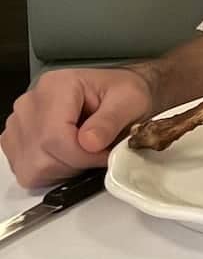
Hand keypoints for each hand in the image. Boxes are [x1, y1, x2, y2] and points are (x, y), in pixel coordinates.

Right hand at [1, 68, 154, 187]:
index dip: (82, 155)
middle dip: (76, 164)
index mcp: (56, 86)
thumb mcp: (130, 100)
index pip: (55, 136)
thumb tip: (89, 143)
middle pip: (41, 156)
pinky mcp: (15, 142)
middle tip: (99, 154)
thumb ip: (110, 121)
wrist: (115, 94)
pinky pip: (28, 172)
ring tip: (86, 152)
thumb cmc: (122, 94)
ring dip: (65, 170)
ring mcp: (18, 124)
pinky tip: (70, 156)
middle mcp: (30, 104)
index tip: (105, 155)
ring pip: (33, 168)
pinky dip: (52, 172)